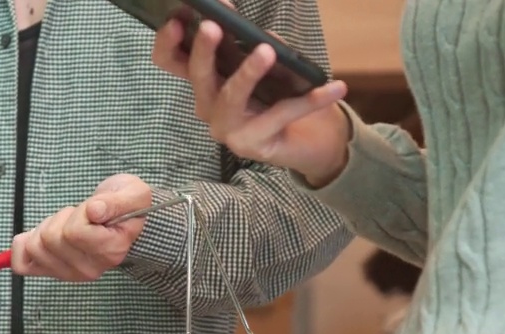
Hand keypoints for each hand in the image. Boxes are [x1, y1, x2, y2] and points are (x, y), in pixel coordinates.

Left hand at [12, 174, 152, 281]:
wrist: (123, 221)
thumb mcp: (132, 194)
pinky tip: (38, 236)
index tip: (92, 209)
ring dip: (45, 229)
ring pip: (35, 248)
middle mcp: (89, 268)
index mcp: (110, 250)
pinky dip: (23, 246)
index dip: (78, 213)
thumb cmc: (125, 206)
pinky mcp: (52, 273)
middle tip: (77, 217)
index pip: (73, 232)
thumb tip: (94, 211)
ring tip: (65, 225)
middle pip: (50, 239)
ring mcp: (69, 273)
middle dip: (59, 219)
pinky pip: (22, 265)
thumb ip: (115, 202)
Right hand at [152, 15, 351, 185]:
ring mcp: (227, 129)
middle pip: (197, 76)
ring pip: (231, 97)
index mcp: (205, 82)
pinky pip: (282, 114)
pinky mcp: (253, 145)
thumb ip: (258, 47)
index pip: (172, 61)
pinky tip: (336, 87)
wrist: (309, 140)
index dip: (168, 41)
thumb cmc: (281, 97)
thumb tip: (263, 38)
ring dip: (248, 72)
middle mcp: (209, 106)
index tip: (178, 17)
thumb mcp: (267, 65)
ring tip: (267, 52)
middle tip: (213, 27)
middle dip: (203, 50)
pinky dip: (311, 99)